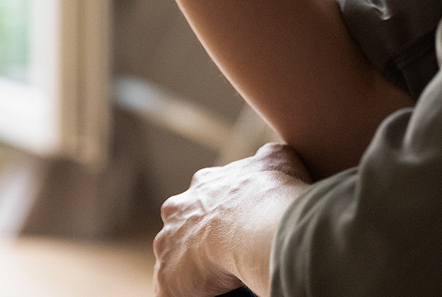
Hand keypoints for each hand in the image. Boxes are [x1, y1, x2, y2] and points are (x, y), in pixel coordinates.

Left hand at [155, 142, 310, 296]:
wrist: (254, 222)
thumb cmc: (268, 190)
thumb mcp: (275, 158)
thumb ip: (266, 159)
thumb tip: (268, 159)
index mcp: (202, 184)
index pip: (204, 196)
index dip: (220, 209)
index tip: (236, 221)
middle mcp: (177, 211)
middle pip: (181, 226)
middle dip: (196, 237)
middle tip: (224, 251)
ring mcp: (167, 245)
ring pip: (174, 259)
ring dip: (190, 267)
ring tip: (219, 277)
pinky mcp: (166, 278)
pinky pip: (172, 290)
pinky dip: (187, 292)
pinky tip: (208, 294)